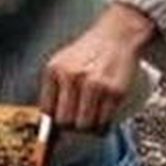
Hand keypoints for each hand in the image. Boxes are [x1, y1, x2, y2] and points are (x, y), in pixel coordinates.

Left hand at [40, 3, 156, 132]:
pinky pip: (104, 122)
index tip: (59, 123)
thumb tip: (47, 119)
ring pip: (85, 126)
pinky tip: (101, 122)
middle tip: (76, 121)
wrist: (118, 36)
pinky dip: (103, 127)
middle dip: (70, 127)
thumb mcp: (61, 62)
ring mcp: (95, 85)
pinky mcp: (115, 92)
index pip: (47, 111)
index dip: (53, 121)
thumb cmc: (89, 50)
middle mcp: (73, 78)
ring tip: (90, 121)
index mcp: (55, 70)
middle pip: (65, 122)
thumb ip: (52, 86)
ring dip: (87, 129)